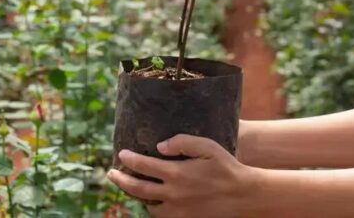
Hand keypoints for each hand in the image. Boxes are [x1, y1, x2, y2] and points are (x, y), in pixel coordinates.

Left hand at [107, 134, 256, 217]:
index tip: (121, 154)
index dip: (129, 159)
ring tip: (132, 187)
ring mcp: (177, 211)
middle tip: (110, 174)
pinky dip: (153, 208)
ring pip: (148, 206)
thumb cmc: (226, 167)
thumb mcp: (207, 146)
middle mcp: (173, 194)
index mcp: (176, 174)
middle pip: (137, 189)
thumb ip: (182, 142)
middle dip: (120, 180)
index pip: (143, 165)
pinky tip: (152, 201)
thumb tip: (159, 147)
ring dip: (137, 196)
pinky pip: (162, 216)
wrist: (244, 196)